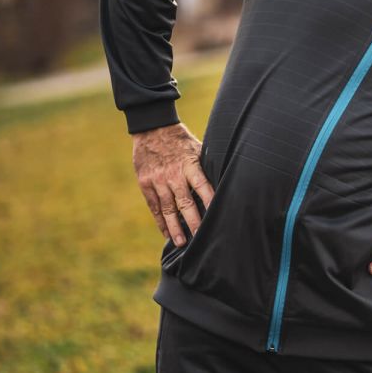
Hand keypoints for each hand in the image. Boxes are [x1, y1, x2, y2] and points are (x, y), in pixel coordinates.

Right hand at [131, 122, 214, 247]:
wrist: (152, 129)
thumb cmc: (181, 141)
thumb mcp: (198, 148)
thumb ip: (207, 166)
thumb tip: (226, 181)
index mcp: (190, 165)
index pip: (203, 186)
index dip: (210, 202)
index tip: (218, 216)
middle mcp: (174, 175)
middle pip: (185, 203)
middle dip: (193, 222)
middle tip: (200, 238)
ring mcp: (158, 180)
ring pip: (168, 209)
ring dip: (175, 227)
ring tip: (182, 243)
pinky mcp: (145, 184)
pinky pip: (154, 206)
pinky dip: (160, 221)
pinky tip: (166, 233)